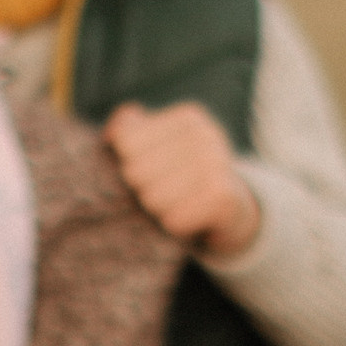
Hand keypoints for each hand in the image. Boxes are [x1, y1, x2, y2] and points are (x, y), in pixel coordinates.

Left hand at [104, 101, 260, 257]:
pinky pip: (173, 220)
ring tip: (178, 206)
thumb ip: (130, 131)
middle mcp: (206, 135)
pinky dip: (175, 227)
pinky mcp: (222, 197)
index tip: (155, 171)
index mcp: (188, 118)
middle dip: (143, 190)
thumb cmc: (185, 179)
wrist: (233, 212)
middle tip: (167, 193)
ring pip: (152, 198)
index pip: (126, 141)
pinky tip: (191, 220)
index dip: (130, 165)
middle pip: (136, 171)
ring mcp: (218, 164)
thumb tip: (111, 133)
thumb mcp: (160, 148)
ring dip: (159, 211)